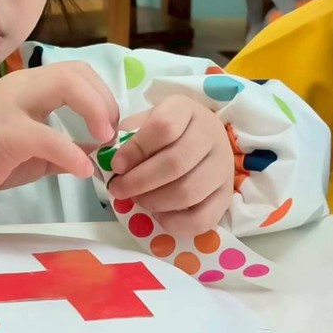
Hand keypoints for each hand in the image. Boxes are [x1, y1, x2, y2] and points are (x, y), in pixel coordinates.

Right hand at [0, 62, 118, 202]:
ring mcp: (14, 105)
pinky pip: (50, 137)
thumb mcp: (34, 149)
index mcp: (30, 86)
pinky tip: (82, 170)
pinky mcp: (7, 133)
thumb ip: (64, 145)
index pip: (77, 72)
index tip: (109, 127)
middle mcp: (23, 86)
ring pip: (67, 84)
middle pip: (77, 71)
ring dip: (96, 111)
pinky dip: (73, 154)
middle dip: (105, 100)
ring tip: (103, 140)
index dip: (103, 96)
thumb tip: (97, 152)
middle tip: (109, 133)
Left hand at [108, 95, 233, 234]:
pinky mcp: (226, 196)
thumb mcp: (146, 120)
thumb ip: (128, 134)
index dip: (136, 149)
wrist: (202, 137)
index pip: (164, 127)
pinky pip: (203, 218)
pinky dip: (175, 222)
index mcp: (187, 110)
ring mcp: (223, 168)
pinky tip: (158, 214)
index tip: (116, 165)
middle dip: (139, 181)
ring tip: (136, 199)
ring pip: (188, 192)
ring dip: (154, 201)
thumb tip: (106, 155)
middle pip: (175, 163)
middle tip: (118, 188)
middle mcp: (211, 136)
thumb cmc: (166, 129)